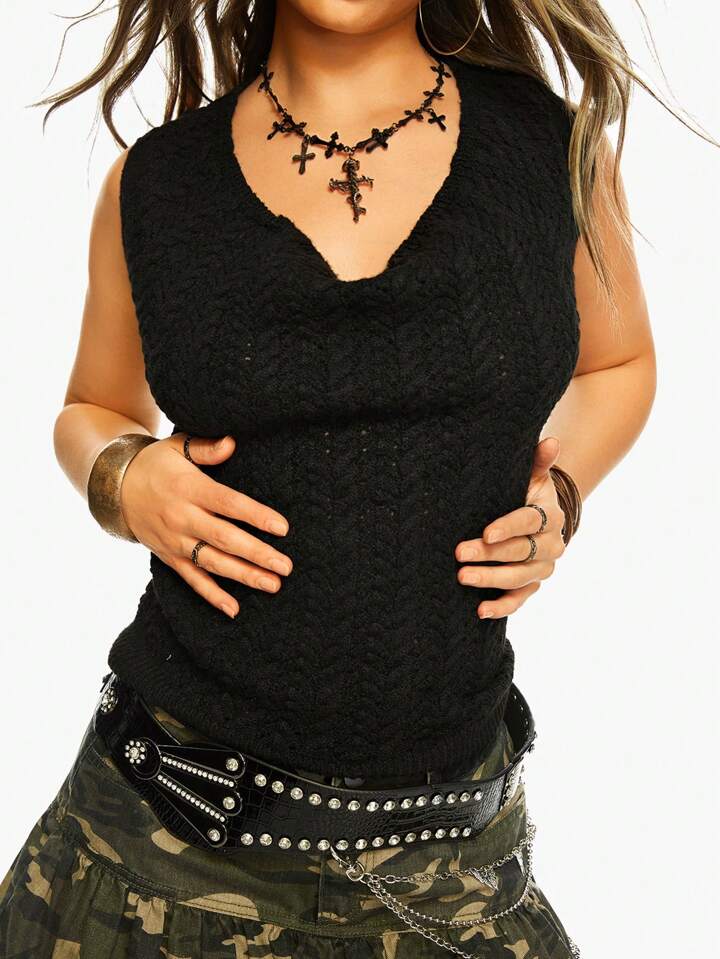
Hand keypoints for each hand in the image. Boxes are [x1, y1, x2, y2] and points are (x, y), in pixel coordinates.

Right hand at [120, 432, 291, 617]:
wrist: (114, 488)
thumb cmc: (155, 465)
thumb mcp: (176, 448)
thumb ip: (205, 449)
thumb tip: (231, 443)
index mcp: (189, 488)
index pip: (228, 503)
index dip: (255, 516)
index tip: (282, 528)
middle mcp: (183, 518)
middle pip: (225, 538)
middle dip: (257, 554)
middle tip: (285, 566)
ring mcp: (175, 541)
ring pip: (213, 563)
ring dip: (244, 576)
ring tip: (273, 585)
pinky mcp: (169, 557)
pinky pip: (193, 580)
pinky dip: (212, 596)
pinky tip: (234, 609)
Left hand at [454, 437, 566, 619]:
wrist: (537, 518)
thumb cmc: (524, 492)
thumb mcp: (531, 476)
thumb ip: (537, 461)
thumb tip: (550, 441)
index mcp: (550, 515)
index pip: (529, 521)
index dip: (508, 527)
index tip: (485, 532)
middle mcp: (551, 545)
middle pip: (520, 552)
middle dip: (488, 554)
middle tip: (458, 554)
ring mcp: (542, 569)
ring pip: (518, 578)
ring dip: (490, 580)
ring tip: (462, 578)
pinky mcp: (531, 586)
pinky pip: (519, 600)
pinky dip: (501, 607)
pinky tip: (480, 610)